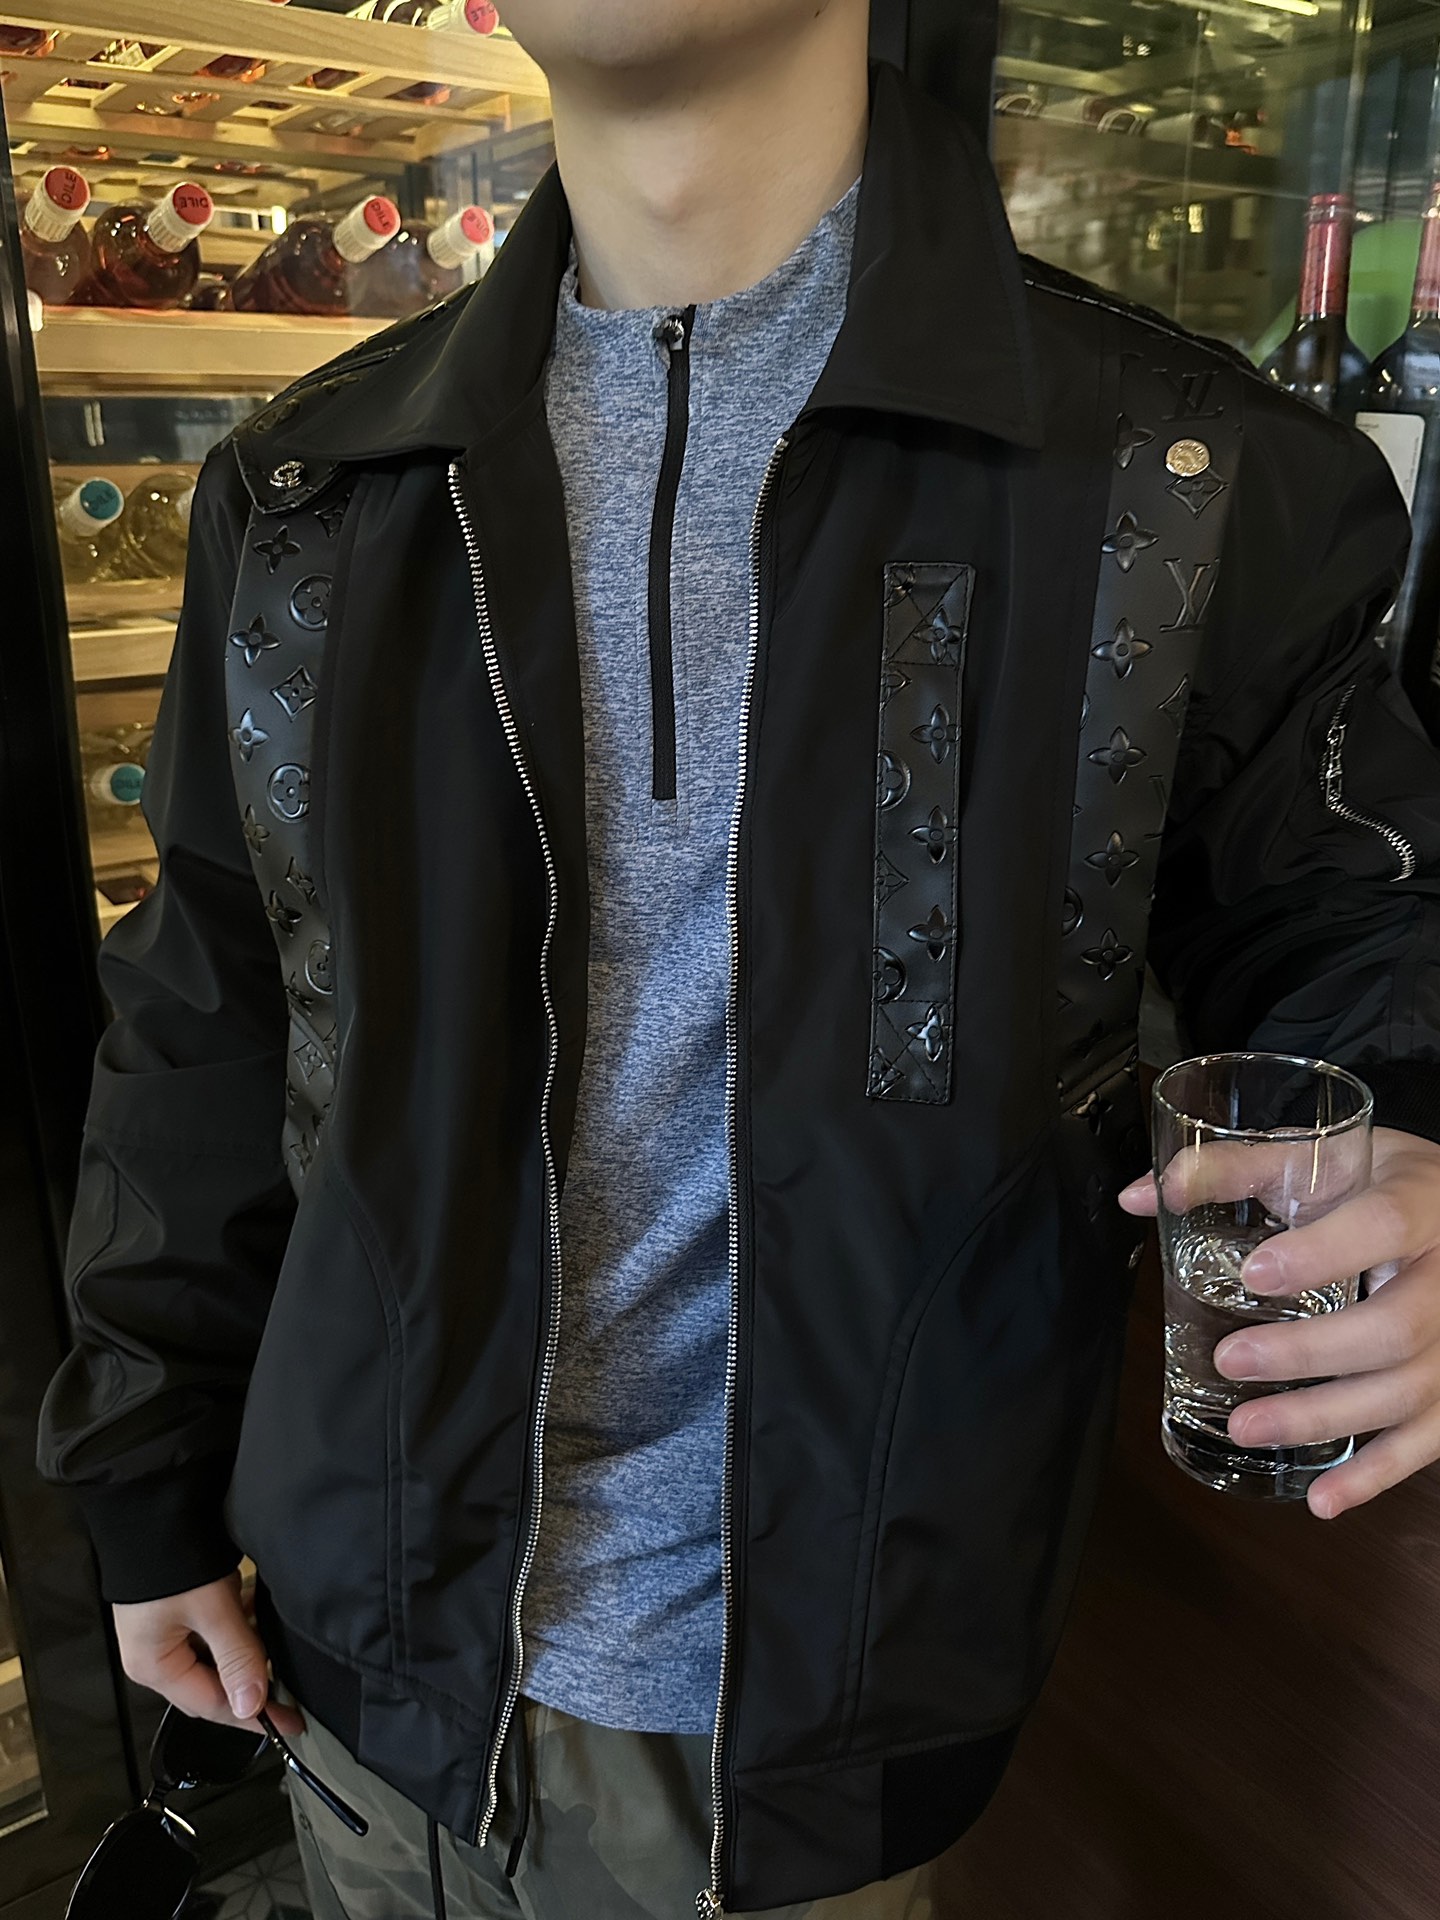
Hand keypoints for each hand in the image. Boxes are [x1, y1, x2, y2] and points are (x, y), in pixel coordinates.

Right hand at [113, 1568, 304, 1735]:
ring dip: (247, 1653)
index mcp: (154, 1667)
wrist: (151, 1504)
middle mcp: (155, 1655)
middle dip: (251, 1686)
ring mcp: (164, 1631)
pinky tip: (257, 1613)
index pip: (212, 1705)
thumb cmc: (173, 1559)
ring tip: (280, 1649)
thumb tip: (253, 1706)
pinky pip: (212, 1631)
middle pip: (212, 1685)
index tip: (290, 1723)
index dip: (253, 1716)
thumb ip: (236, 1657)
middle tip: (293, 1691)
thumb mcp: (212, 1610)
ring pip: (216, 1656)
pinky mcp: (177, 1608)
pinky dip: (238, 1628)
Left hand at [1118, 1127, 1439, 1519]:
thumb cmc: (1374, 1180)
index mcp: (1419, 1203)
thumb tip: (1138, 1195)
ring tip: (1245, 1429)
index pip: (1384, 1227)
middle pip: (1395, 1327)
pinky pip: (1426, 1440)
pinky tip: (1322, 1499)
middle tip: (1230, 1359)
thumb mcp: (1316, 1158)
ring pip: (1407, 1391)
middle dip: (1308, 1353)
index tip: (1254, 1274)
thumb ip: (1230, 1169)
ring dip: (1323, 1418)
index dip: (1323, 1253)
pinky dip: (1375, 1476)